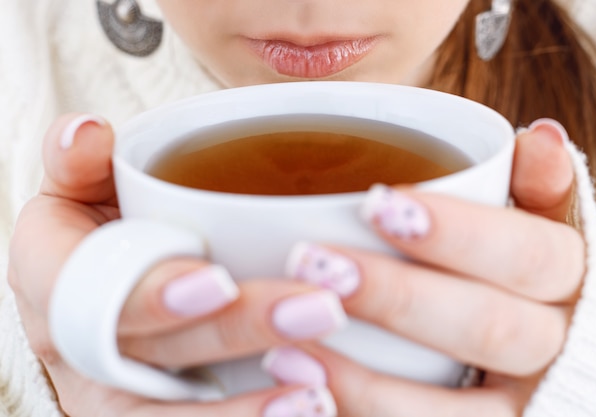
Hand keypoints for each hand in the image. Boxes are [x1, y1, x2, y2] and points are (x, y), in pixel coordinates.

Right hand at [8, 114, 342, 415]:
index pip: (93, 293)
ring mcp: (112, 392)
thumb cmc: (97, 229)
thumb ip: (80, 161)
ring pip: (170, 415)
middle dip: (236, 333)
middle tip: (318, 309)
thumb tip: (86, 131)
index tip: (220, 282)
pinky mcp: (149, 413)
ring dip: (246, 407)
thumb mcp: (78, 186)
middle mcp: (74, 349)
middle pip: (154, 352)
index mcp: (50, 280)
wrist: (96, 286)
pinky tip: (307, 409)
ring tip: (319, 391)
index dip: (153, 295)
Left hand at [271, 119, 579, 415]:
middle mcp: (554, 348)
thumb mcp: (541, 224)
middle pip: (484, 326)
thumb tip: (539, 136)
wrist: (550, 354)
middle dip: (398, 297)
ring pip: (456, 410)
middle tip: (313, 263)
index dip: (455, 232)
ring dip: (369, 385)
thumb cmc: (525, 273)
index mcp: (569, 280)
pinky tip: (310, 398)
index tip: (375, 204)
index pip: (524, 253)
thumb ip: (540, 187)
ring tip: (285, 352)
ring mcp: (521, 406)